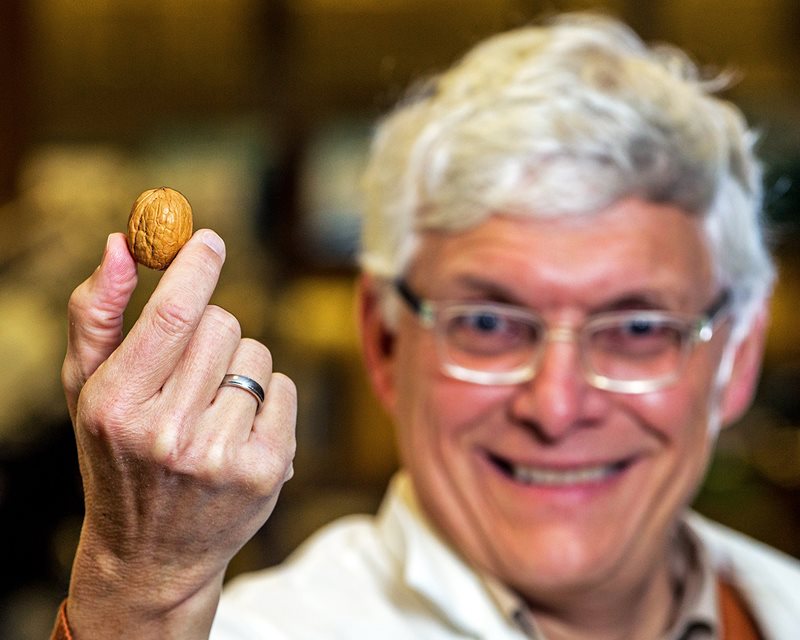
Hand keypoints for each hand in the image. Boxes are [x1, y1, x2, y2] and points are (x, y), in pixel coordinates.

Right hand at [62, 230, 295, 638]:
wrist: (152, 553)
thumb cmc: (118, 456)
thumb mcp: (87, 390)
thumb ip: (97, 313)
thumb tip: (120, 244)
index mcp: (117, 405)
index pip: (173, 315)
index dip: (197, 267)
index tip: (211, 240)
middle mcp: (168, 434)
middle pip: (223, 324)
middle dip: (213, 331)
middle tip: (192, 370)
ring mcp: (221, 457)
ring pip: (258, 354)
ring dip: (240, 367)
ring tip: (211, 410)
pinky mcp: (266, 471)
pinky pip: (286, 389)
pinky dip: (268, 399)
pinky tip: (238, 432)